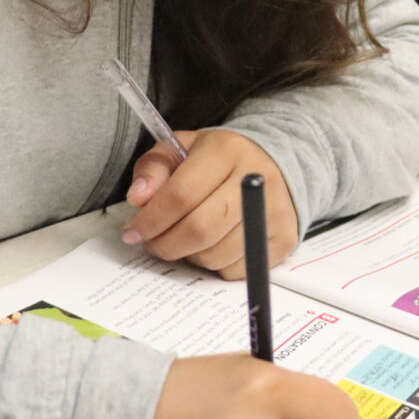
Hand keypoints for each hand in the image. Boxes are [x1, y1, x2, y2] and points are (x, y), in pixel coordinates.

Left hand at [123, 130, 298, 279]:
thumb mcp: (180, 149)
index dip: (151, 220)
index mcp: (226, 150)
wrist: (274, 163)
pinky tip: (213, 246)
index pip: (181, 194)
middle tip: (154, 244)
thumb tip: (138, 198)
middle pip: (200, 229)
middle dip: (167, 244)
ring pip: (217, 255)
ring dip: (191, 256)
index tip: (133, 232)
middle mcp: (255, 179)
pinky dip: (217, 265)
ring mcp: (274, 211)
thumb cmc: (218, 160)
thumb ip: (154, 169)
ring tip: (185, 241)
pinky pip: (238, 269)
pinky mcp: (285, 238)